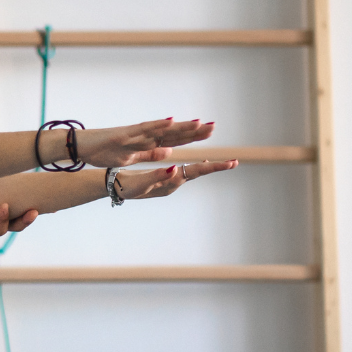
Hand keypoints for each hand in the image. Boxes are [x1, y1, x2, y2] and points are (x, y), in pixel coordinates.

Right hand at [68, 119, 214, 168]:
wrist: (81, 146)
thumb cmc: (103, 151)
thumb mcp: (131, 158)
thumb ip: (149, 154)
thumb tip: (169, 152)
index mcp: (146, 143)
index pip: (173, 139)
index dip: (191, 137)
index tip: (209, 133)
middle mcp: (143, 135)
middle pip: (172, 133)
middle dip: (193, 131)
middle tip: (213, 127)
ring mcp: (134, 133)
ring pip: (161, 130)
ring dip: (180, 127)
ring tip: (198, 124)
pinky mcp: (123, 134)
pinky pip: (142, 130)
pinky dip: (156, 126)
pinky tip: (170, 122)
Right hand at [115, 159, 236, 200]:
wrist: (116, 189)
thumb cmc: (128, 186)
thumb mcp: (142, 181)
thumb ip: (158, 175)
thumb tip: (175, 169)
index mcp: (171, 182)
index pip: (196, 172)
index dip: (214, 166)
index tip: (230, 163)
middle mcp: (174, 183)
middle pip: (199, 172)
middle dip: (216, 167)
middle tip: (234, 162)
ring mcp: (170, 182)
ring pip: (193, 172)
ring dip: (207, 167)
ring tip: (223, 163)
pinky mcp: (165, 179)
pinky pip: (185, 171)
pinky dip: (196, 166)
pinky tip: (200, 163)